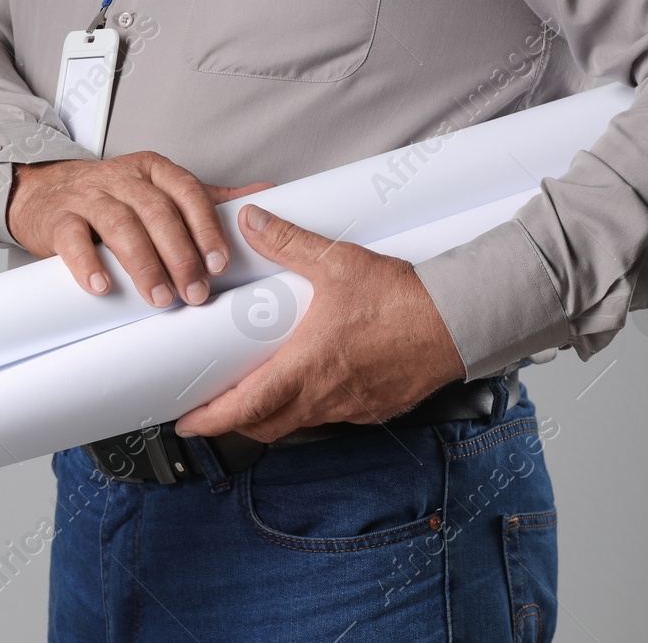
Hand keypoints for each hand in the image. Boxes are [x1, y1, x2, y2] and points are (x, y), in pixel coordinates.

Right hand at [6, 152, 270, 307]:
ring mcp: (88, 196)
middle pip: (157, 212)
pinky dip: (87, 263)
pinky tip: (102, 287)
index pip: (187, 192)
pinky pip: (72, 239)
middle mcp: (122, 178)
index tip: (221, 263)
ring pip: (119, 224)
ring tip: (159, 297)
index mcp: (154, 170)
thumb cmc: (112, 198)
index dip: (206, 227)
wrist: (45, 192)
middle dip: (180, 255)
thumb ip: (209, 199)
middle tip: (195, 292)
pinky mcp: (58, 218)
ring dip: (143, 264)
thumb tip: (264, 199)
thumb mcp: (160, 191)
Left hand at [175, 204, 465, 441]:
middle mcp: (326, 396)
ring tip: (251, 398)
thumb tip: (254, 222)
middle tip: (209, 413)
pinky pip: (331, 417)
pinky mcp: (375, 407)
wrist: (461, 321)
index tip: (186, 423)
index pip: (245, 409)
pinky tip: (307, 385)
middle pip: (265, 427)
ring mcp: (352, 407)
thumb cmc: (404, 300)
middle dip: (231, 424)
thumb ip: (290, 242)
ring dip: (269, 417)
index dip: (210, 420)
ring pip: (297, 424)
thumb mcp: (338, 262)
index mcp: (307, 367)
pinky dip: (307, 408)